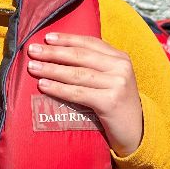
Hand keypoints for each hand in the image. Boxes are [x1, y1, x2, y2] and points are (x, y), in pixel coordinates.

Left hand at [27, 33, 142, 155]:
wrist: (136, 131)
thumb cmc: (116, 103)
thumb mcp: (111, 78)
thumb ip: (94, 65)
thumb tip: (59, 53)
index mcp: (120, 57)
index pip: (89, 42)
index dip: (67, 39)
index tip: (47, 37)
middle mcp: (121, 67)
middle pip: (80, 56)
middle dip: (54, 52)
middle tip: (32, 50)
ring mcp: (117, 84)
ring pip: (77, 74)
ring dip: (52, 69)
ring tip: (33, 67)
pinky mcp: (110, 102)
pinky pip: (78, 93)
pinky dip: (58, 89)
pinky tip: (43, 85)